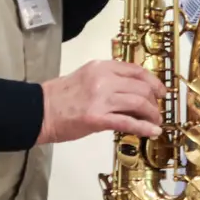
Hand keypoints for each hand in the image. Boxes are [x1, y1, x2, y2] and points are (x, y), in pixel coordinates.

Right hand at [37, 57, 163, 144]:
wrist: (39, 111)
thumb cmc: (60, 97)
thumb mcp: (86, 77)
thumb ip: (108, 79)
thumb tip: (131, 90)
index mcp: (101, 67)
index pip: (136, 70)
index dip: (153, 82)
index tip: (160, 91)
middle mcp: (103, 79)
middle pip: (141, 88)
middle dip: (154, 101)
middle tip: (157, 111)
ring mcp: (101, 99)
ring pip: (139, 103)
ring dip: (152, 115)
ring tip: (155, 122)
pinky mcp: (97, 118)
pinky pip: (128, 122)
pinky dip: (144, 127)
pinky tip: (152, 132)